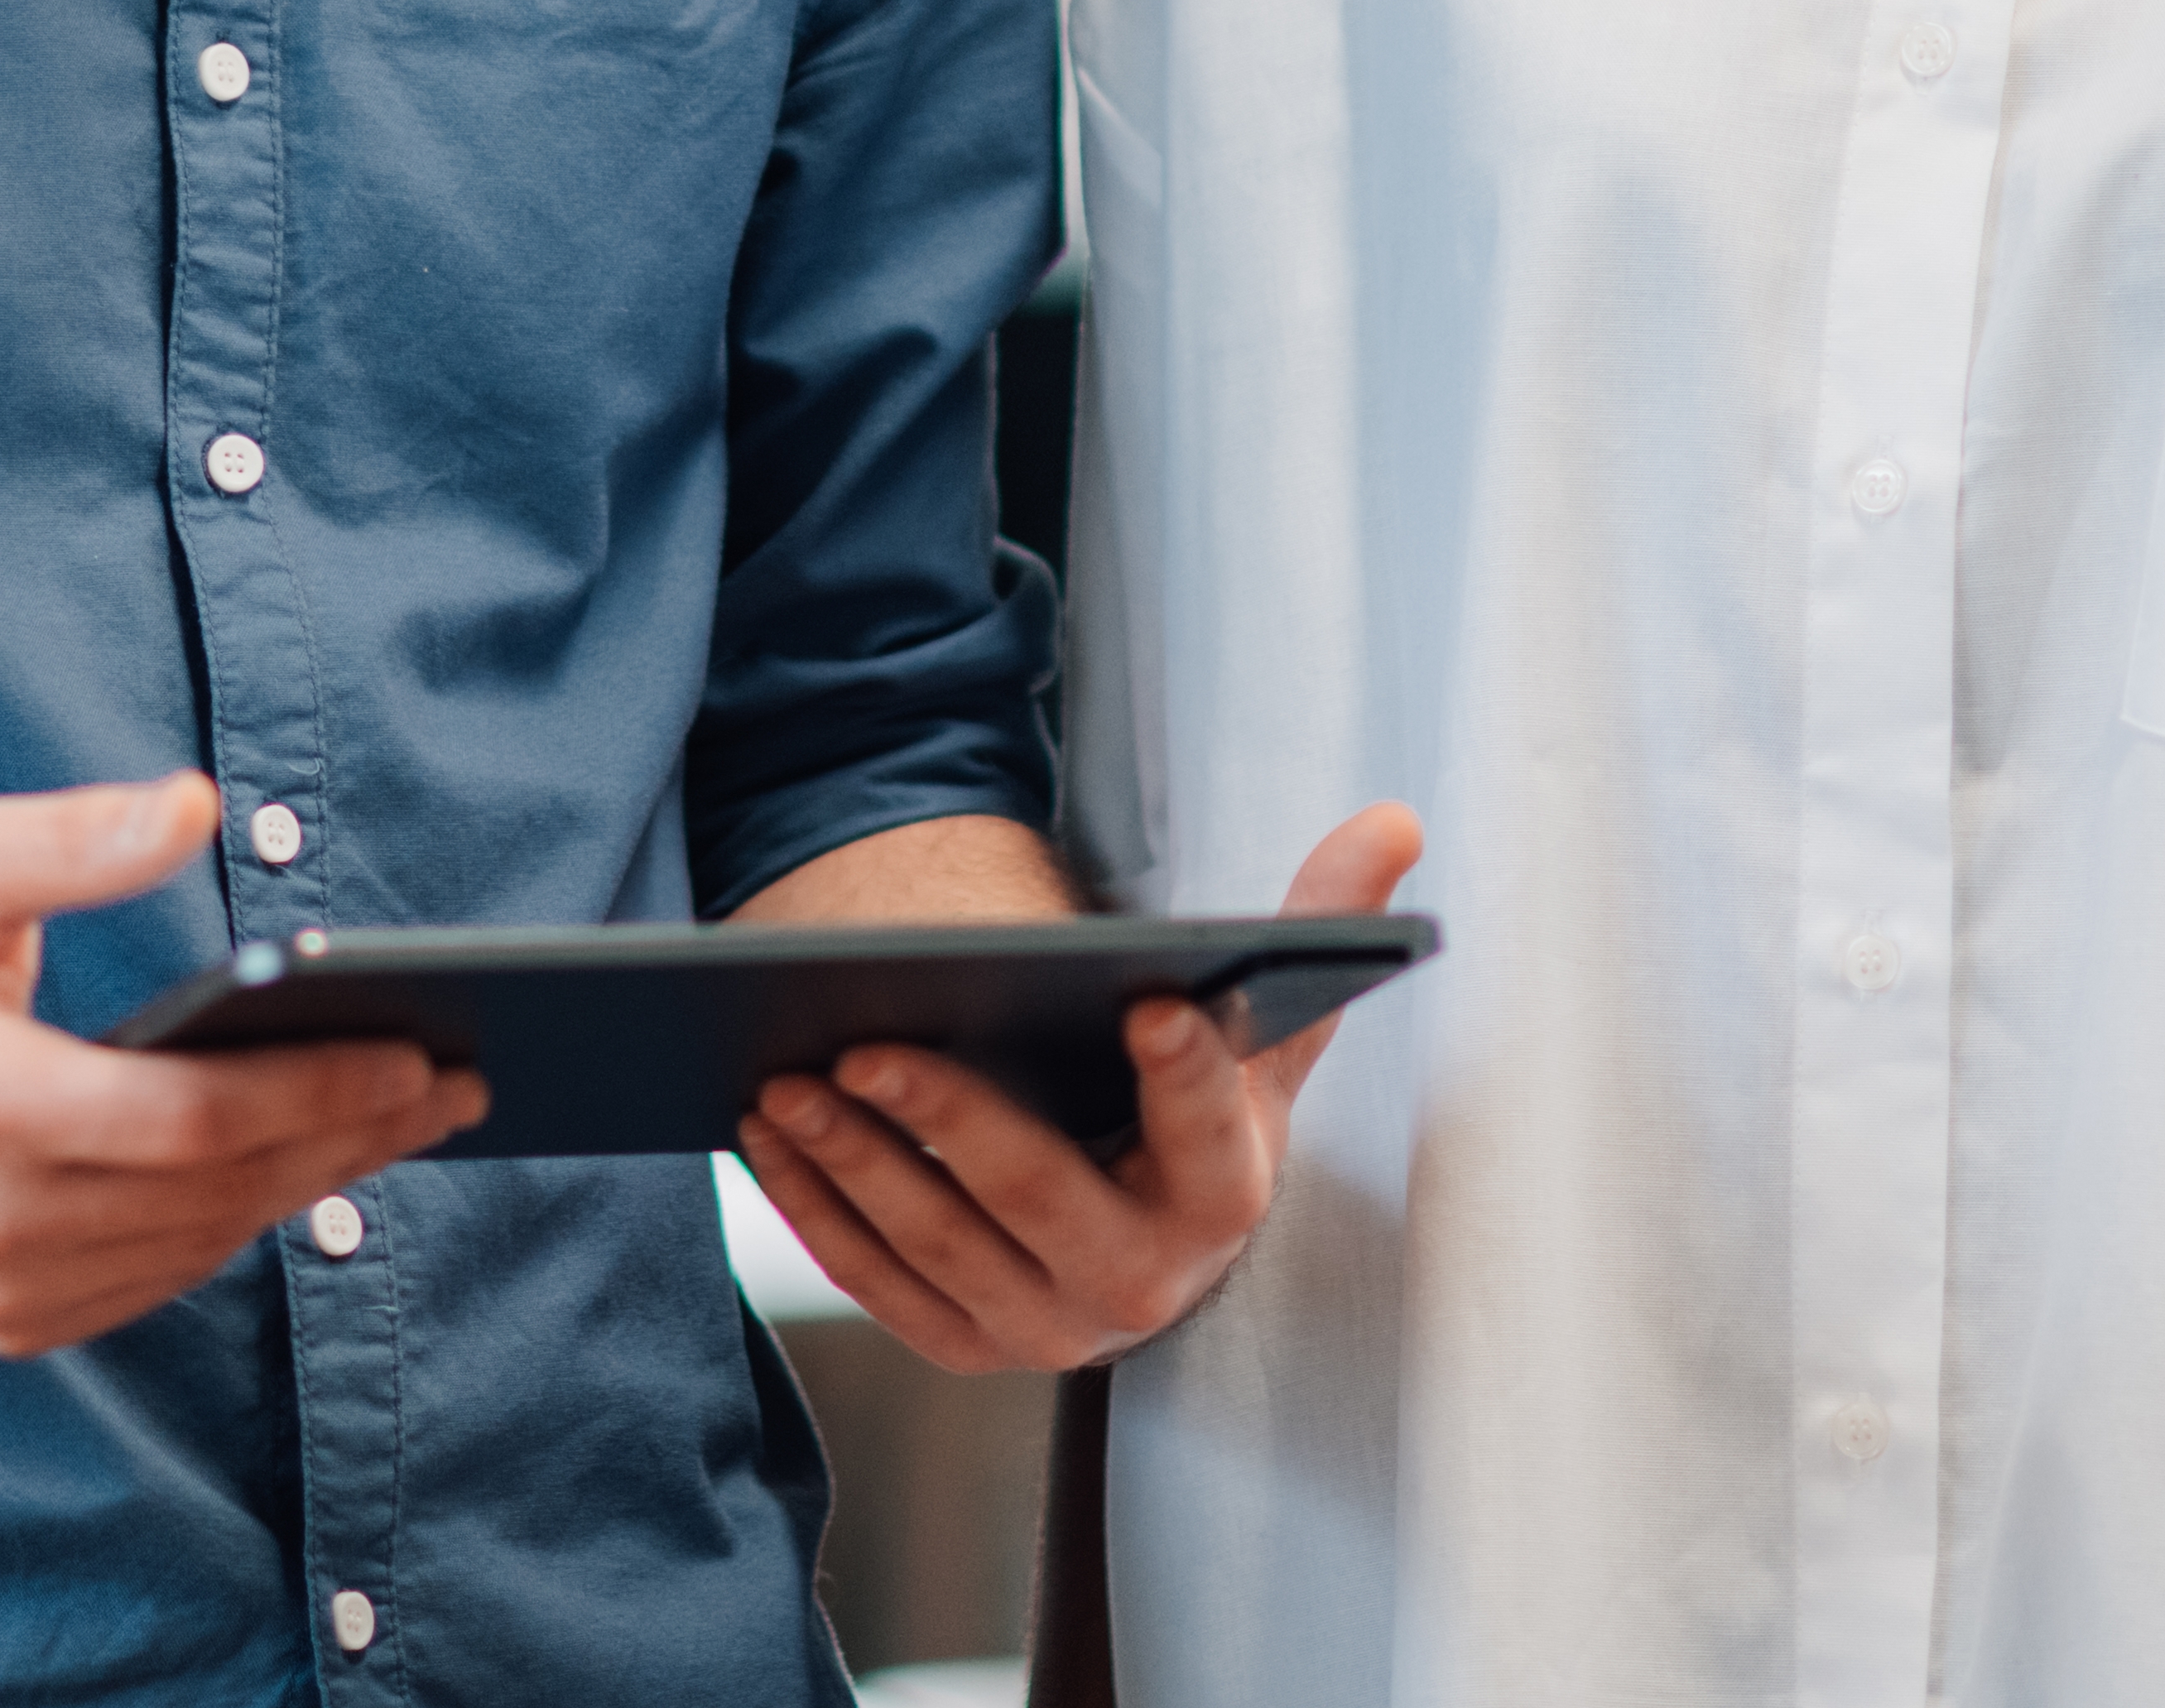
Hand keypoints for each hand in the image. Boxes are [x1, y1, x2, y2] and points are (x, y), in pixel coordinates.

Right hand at [0, 772, 481, 1358]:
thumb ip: (68, 840)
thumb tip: (196, 804)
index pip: (190, 1120)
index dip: (315, 1089)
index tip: (419, 1050)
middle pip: (215, 1193)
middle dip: (352, 1136)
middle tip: (456, 1082)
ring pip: (197, 1247)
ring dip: (312, 1183)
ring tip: (407, 1119)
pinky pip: (154, 1280)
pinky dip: (236, 1226)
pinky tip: (303, 1168)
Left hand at [741, 799, 1421, 1376]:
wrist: (1149, 1236)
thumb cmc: (1201, 1111)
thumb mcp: (1265, 1028)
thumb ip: (1321, 923)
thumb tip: (1396, 816)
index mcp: (1225, 1194)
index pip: (1212, 1135)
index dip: (1187, 1073)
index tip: (1148, 999)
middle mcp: (1141, 1283)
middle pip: (1041, 1201)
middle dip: (950, 1123)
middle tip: (864, 1041)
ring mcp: (1047, 1328)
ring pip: (940, 1249)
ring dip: (855, 1166)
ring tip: (787, 1077)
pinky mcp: (966, 1348)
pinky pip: (879, 1287)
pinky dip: (819, 1214)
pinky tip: (769, 1137)